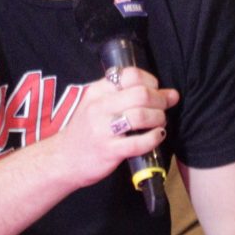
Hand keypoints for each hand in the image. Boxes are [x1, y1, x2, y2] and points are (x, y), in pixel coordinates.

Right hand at [57, 67, 179, 189]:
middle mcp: (99, 107)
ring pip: (141, 115)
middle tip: (164, 107)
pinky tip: (157, 136)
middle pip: (141, 94)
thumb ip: (128, 95)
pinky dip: (154, 138)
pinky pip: (139, 142)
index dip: (150, 81)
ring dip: (159, 118)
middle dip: (160, 100)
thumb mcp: (99, 105)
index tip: (155, 90)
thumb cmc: (87, 130)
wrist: (63, 159)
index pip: (129, 74)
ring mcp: (102, 130)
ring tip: (159, 123)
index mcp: (97, 92)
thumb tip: (171, 94)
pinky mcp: (109, 151)